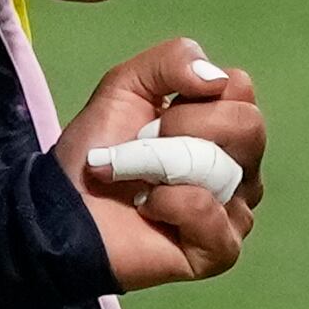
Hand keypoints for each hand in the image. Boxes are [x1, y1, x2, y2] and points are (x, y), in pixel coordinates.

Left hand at [55, 38, 263, 289]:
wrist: (60, 209)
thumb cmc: (95, 151)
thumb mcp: (123, 87)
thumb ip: (172, 61)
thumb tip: (220, 79)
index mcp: (224, 126)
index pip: (239, 87)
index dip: (189, 93)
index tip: (153, 113)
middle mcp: (241, 168)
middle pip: (247, 124)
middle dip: (181, 126)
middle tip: (142, 144)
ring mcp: (236, 210)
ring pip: (227, 168)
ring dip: (161, 166)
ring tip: (137, 181)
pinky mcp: (221, 248)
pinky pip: (208, 211)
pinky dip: (166, 204)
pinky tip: (146, 209)